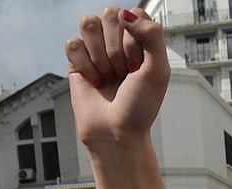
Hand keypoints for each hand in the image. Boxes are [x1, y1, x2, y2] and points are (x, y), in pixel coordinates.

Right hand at [65, 7, 170, 148]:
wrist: (117, 132)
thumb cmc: (140, 106)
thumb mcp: (159, 70)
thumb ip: (152, 34)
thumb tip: (126, 13)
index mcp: (141, 40)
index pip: (133, 14)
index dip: (135, 38)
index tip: (139, 65)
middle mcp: (118, 40)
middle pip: (110, 15)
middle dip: (118, 48)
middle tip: (124, 73)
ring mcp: (96, 48)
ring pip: (89, 24)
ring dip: (101, 56)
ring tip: (109, 77)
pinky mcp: (77, 60)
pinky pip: (73, 43)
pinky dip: (85, 65)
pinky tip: (94, 81)